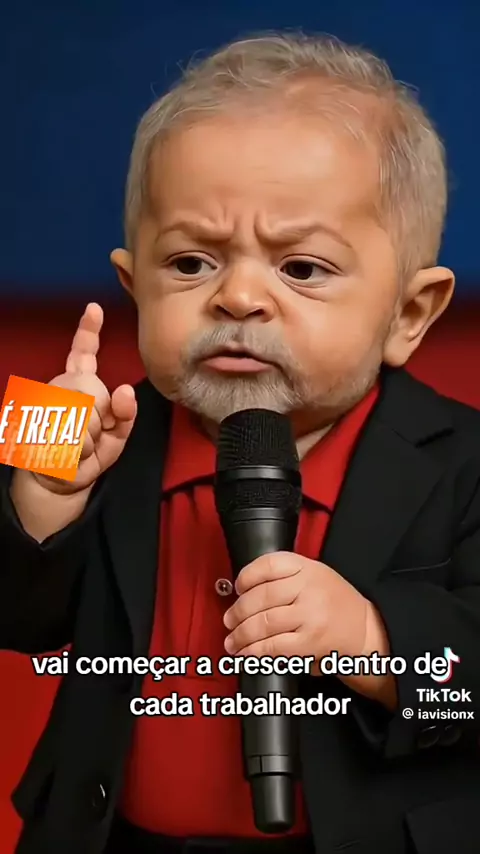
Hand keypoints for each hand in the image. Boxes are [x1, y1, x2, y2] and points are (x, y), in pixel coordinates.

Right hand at [33, 303, 136, 494]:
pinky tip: (70, 453)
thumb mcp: (116, 434)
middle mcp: (59, 389)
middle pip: (91, 387)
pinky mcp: (34, 427)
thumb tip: (124, 391)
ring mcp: (44, 406)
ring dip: (90, 438)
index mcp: (79, 386)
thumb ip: (125, 413)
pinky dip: (79, 451)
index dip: (89, 330)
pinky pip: (72, 435)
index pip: (84, 354)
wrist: (60, 483)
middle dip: (100, 414)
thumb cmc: (90, 454)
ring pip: (82, 414)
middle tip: (92, 432)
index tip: (95, 309)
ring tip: (79, 445)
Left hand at [223, 551, 370, 665]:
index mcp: (308, 568)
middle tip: (229, 620)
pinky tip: (247, 654)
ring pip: (263, 623)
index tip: (237, 587)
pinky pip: (273, 647)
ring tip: (232, 641)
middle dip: (238, 611)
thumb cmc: (335, 604)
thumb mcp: (315, 576)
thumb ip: (285, 577)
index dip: (246, 576)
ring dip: (241, 635)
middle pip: (261, 596)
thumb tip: (243, 591)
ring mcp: (310, 615)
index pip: (269, 564)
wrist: (366, 631)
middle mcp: (309, 588)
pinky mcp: (310, 642)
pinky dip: (255, 652)